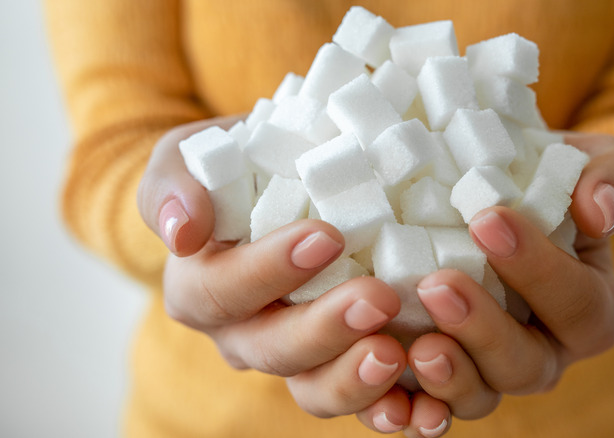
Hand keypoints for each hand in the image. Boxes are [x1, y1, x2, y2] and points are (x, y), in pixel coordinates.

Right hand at [137, 116, 408, 421]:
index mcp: (201, 287)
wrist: (278, 183)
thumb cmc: (235, 164)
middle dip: (323, 328)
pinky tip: (425, 407)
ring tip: (396, 355)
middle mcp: (243, 333)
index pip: (222, 291)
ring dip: (354, 380)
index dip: (268, 271)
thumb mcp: (191, 155)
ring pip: (313, 389)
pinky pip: (360, 403)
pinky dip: (391, 410)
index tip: (326, 237)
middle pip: (272, 350)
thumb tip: (182, 230)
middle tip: (377, 299)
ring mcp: (294, 357)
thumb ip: (175, 183)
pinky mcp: (340, 366)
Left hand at [356, 132, 613, 436]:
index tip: (487, 220)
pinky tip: (387, 394)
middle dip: (483, 328)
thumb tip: (599, 211)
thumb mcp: (594, 163)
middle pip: (525, 365)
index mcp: (586, 308)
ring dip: (448, 375)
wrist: (502, 198)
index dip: (536, 269)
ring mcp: (491, 370)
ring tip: (417, 346)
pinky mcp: (443, 375)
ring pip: (479, 396)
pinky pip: (429, 407)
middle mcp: (543, 351)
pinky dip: (410, 406)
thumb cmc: (550, 180)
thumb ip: (613, 178)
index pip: (575, 303)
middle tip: (439, 284)